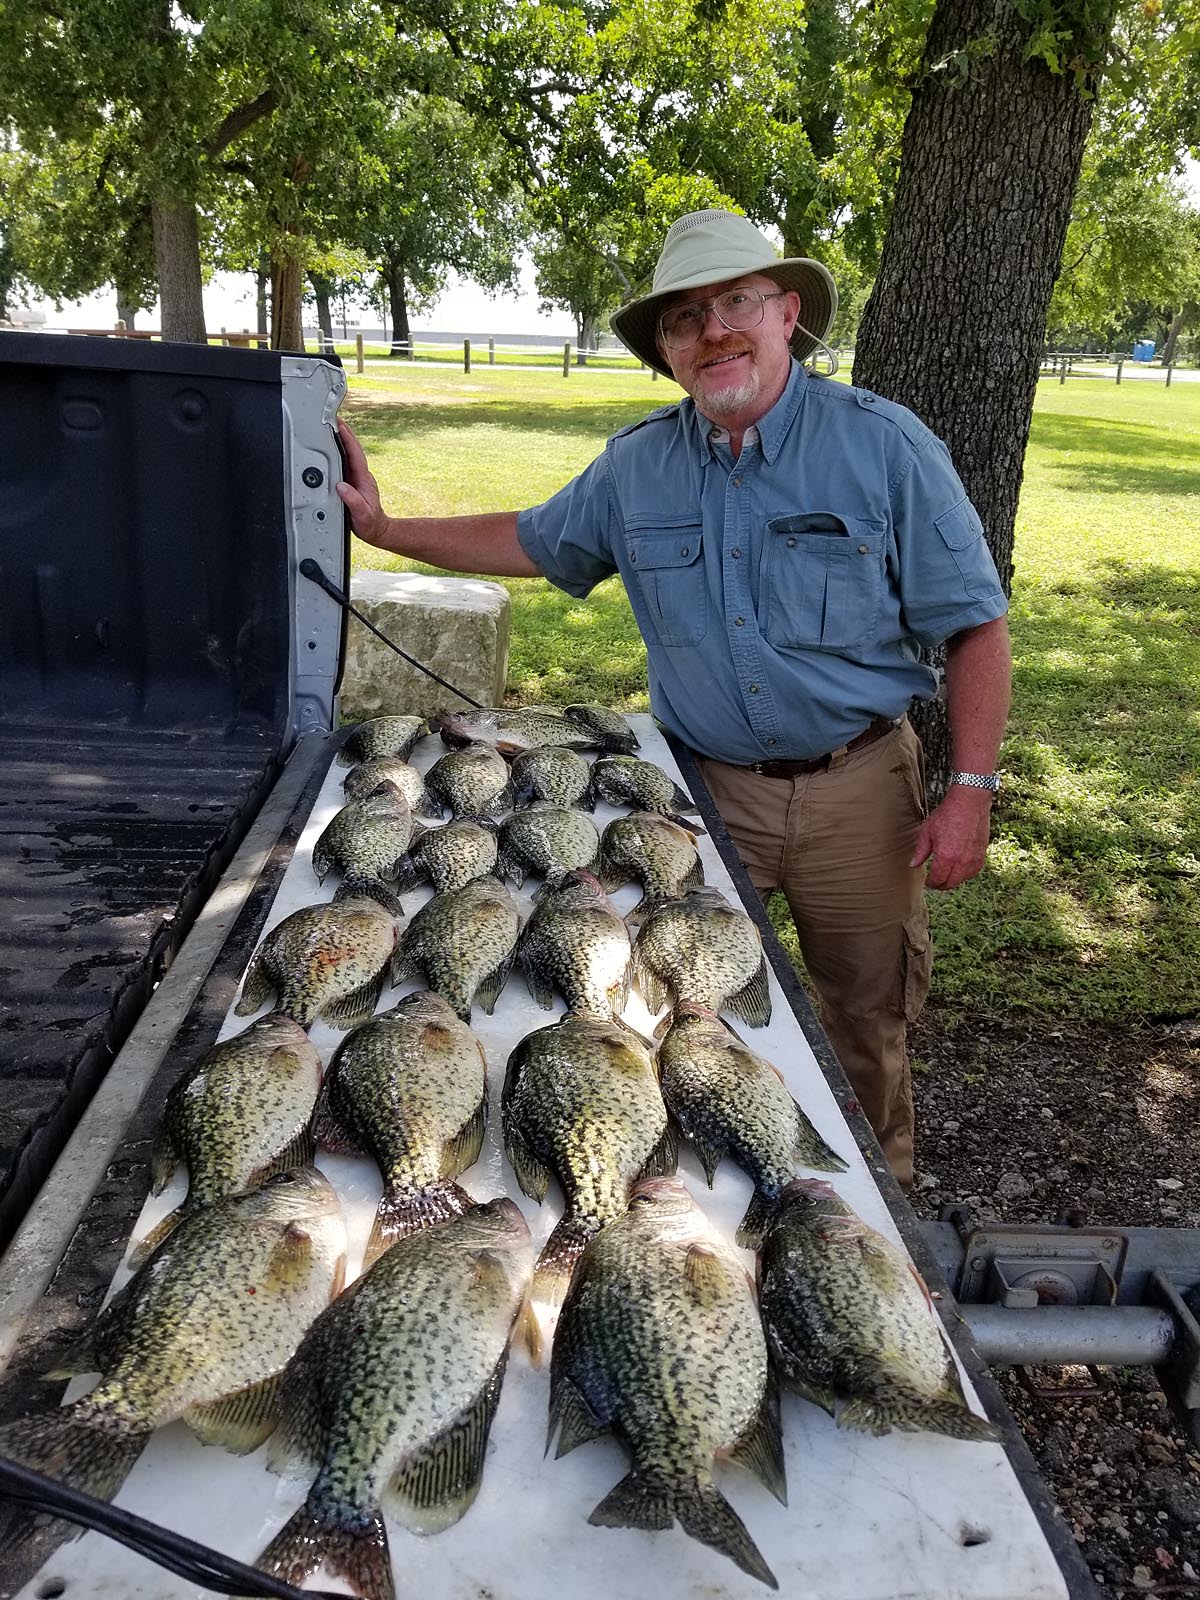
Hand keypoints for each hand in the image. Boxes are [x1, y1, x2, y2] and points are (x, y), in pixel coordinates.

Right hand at [335, 420, 390, 546]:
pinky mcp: (351, 481)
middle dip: (343, 433)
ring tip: (330, 427)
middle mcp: (360, 475)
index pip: (355, 454)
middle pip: (351, 449)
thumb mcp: (362, 515)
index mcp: (363, 479)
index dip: (348, 439)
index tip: (340, 426)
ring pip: (347, 454)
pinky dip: (338, 452)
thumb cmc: (370, 524)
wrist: (376, 531)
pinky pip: (344, 462)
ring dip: (340, 440)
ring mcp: (356, 477)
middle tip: (333, 419)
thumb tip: (341, 486)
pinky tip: (331, 447)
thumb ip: (353, 501)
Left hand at [909, 786, 992, 889]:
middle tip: (936, 882)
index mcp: (945, 856)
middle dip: (941, 885)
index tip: (928, 882)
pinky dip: (966, 874)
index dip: (931, 883)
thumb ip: (920, 851)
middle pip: (951, 883)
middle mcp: (961, 861)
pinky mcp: (982, 854)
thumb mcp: (927, 832)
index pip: (937, 879)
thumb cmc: (947, 814)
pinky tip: (960, 870)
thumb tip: (913, 865)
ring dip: (954, 880)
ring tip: (947, 876)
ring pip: (963, 879)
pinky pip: (974, 872)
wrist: (969, 803)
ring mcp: (973, 858)